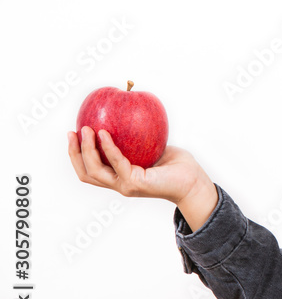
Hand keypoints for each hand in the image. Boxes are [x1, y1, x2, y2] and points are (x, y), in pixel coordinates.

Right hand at [68, 126, 212, 205]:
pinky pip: (117, 162)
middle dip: (75, 152)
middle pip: (86, 172)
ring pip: (95, 171)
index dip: (77, 154)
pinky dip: (108, 148)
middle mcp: (119, 183)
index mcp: (120, 177)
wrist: (193, 179)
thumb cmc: (175, 163)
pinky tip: (104, 133)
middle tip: (73, 131)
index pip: (90, 169)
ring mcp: (126, 186)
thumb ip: (135, 137)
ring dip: (87, 149)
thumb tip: (124, 113)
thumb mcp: (150, 147)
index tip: (73, 133)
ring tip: (86, 129)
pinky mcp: (135, 183)